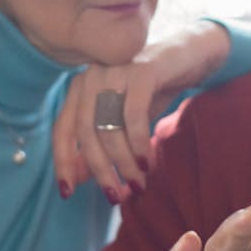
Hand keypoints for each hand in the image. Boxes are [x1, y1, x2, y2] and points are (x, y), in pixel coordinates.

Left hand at [52, 21, 230, 202]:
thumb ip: (98, 146)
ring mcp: (115, 70)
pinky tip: (148, 162)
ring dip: (123, 162)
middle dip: (100, 170)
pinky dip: (139, 143)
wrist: (189, 55)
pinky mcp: (142, 70)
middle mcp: (91, 76)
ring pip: (109, 126)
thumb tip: (76, 179)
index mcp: (80, 87)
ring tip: (138, 183)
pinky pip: (133, 115)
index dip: (63, 163)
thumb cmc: (152, 91)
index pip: (62, 129)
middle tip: (116, 196)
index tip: (68, 193)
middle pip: (85, 132)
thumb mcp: (122, 122)